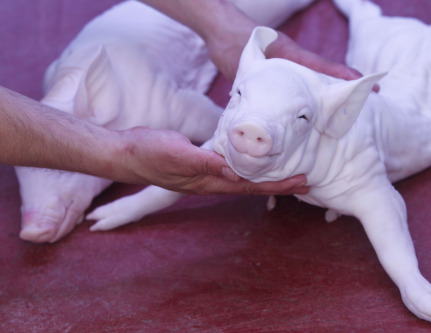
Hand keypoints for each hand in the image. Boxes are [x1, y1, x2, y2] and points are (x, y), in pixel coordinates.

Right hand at [116, 127, 308, 195]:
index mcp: (208, 182)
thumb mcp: (176, 154)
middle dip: (278, 184)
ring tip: (286, 171)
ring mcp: (205, 174)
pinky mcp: (201, 163)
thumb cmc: (148, 152)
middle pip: (251, 186)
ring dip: (265, 176)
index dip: (276, 186)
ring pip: (242, 178)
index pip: (250, 187)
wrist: (125, 152)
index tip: (300, 183)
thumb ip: (204, 163)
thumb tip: (233, 172)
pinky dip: (247, 165)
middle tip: (304, 181)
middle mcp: (211, 181)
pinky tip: (253, 159)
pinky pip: (230, 167)